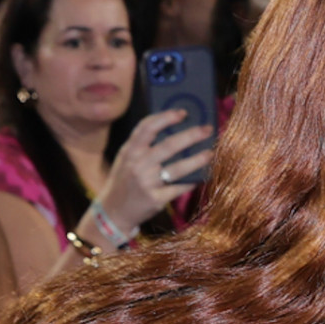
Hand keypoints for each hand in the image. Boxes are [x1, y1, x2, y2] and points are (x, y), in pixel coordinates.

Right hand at [89, 109, 213, 240]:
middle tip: (207, 129)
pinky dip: (194, 180)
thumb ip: (144, 145)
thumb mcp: (127, 159)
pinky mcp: (156, 199)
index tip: (183, 112)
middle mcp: (138, 165)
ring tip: (211, 152)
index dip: (165, 117)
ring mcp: (147, 183)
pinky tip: (204, 174)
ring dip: (198, 159)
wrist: (113, 211)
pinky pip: (180, 187)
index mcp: (130, 150)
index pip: (147, 128)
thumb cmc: (125, 180)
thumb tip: (175, 129)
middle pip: (168, 145)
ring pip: (178, 168)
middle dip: (191, 135)